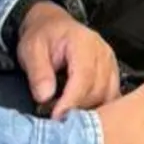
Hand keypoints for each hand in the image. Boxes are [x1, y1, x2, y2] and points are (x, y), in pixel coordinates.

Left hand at [15, 1, 120, 117]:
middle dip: (77, 108)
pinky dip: (99, 107)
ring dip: (88, 110)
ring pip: (107, 96)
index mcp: (84, 43)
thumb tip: (45, 97)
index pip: (83, 77)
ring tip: (67, 115)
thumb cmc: (42, 36)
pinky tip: (82, 112)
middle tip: (55, 118)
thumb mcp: (31, 50)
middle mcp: (103, 52)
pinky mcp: (112, 73)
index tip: (56, 117)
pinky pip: (112, 96)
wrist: (52, 25)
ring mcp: (111, 63)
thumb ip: (38, 72)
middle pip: (97, 90)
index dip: (71, 101)